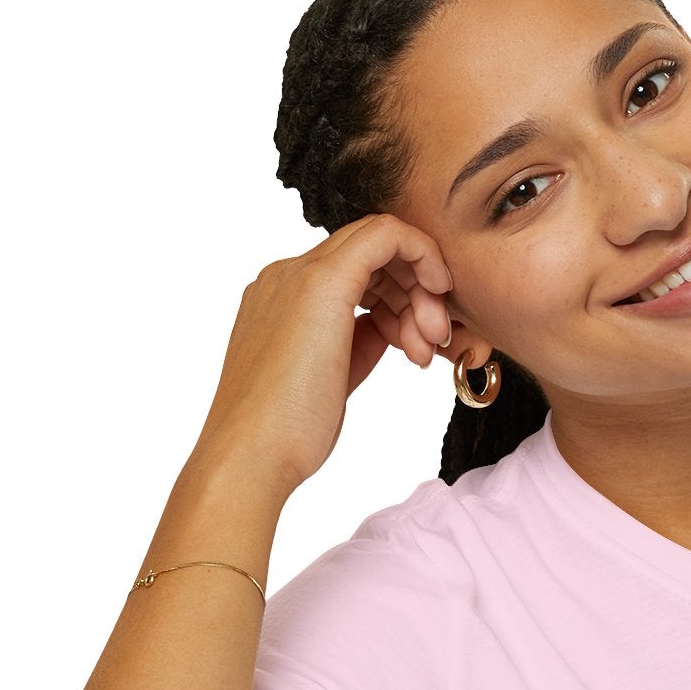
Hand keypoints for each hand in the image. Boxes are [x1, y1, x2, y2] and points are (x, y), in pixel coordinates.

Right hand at [189, 212, 453, 503]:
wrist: (252, 453)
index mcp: (283, 298)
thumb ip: (358, 341)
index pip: (355, 271)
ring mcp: (299, 274)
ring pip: (380, 244)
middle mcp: (286, 276)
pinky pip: (386, 236)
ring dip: (420, 291)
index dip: (398, 297)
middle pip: (370, 255)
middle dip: (415, 292)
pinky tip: (438, 293)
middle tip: (433, 342)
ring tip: (426, 349)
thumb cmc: (287, 433)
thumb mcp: (333, 376)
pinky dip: (422, 256)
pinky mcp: (321, 283)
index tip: (419, 339)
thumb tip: (391, 327)